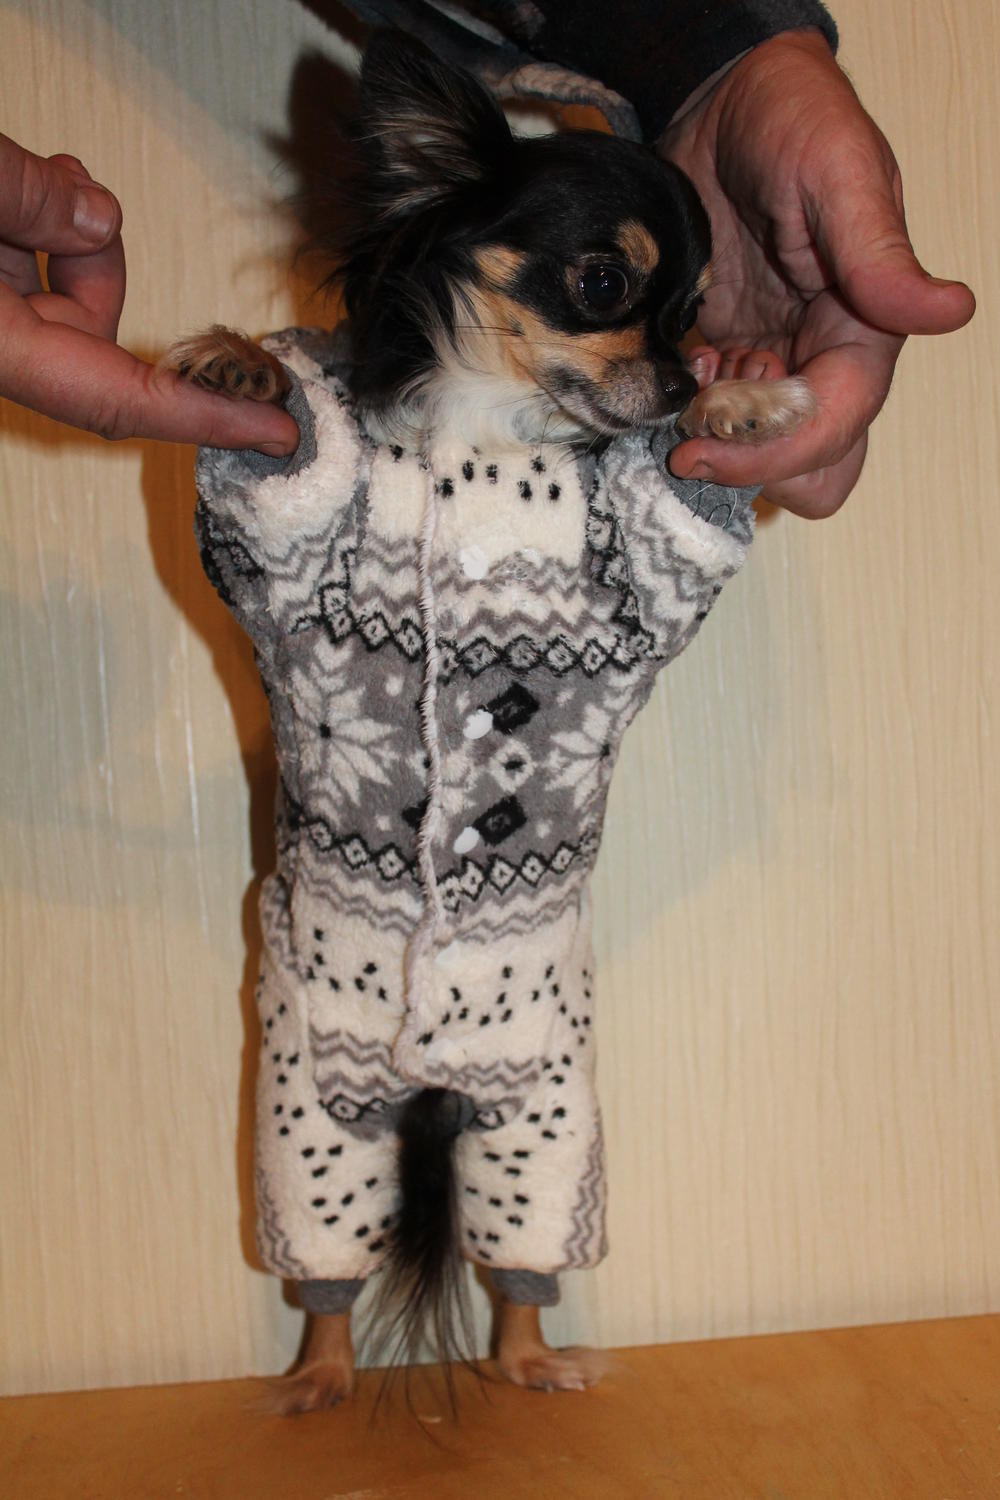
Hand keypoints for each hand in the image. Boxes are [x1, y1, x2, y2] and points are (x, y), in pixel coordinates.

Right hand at [0, 133, 298, 453]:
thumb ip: (30, 200)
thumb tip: (98, 218)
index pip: (120, 400)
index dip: (206, 417)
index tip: (275, 428)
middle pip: (93, 343)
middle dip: (105, 268)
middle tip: (89, 203)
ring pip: (64, 304)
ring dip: (73, 240)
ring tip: (48, 174)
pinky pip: (32, 284)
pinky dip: (45, 236)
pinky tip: (40, 182)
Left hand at [662, 31, 974, 517]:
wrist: (721, 103)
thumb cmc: (793, 120)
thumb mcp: (839, 174)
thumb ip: (879, 253)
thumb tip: (950, 311)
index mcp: (861, 329)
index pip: (836, 422)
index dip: (778, 449)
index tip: (705, 448)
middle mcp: (816, 358)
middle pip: (808, 461)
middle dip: (753, 466)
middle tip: (690, 436)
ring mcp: (764, 361)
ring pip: (755, 450)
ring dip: (712, 442)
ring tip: (680, 384)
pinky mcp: (717, 354)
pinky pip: (706, 416)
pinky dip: (681, 412)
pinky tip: (670, 363)